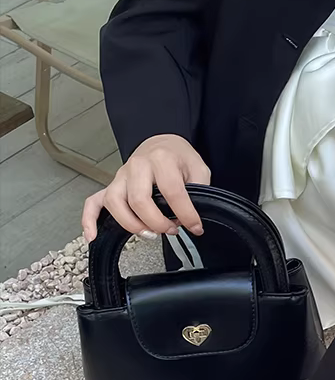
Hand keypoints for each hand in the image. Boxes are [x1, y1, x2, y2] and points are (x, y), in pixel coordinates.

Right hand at [81, 134, 210, 242]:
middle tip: (172, 230)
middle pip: (139, 199)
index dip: (186, 215)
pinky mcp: (112, 185)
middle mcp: (137, 166)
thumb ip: (198, 191)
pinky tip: (93, 236)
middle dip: (157, 222)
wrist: (162, 143)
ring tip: (149, 234)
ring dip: (131, 224)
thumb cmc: (178, 157)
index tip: (195, 227)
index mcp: (161, 159)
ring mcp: (121, 176)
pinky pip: (93, 202)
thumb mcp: (198, 169)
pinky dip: (90, 220)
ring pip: (115, 202)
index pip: (172, 191)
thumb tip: (192, 219)